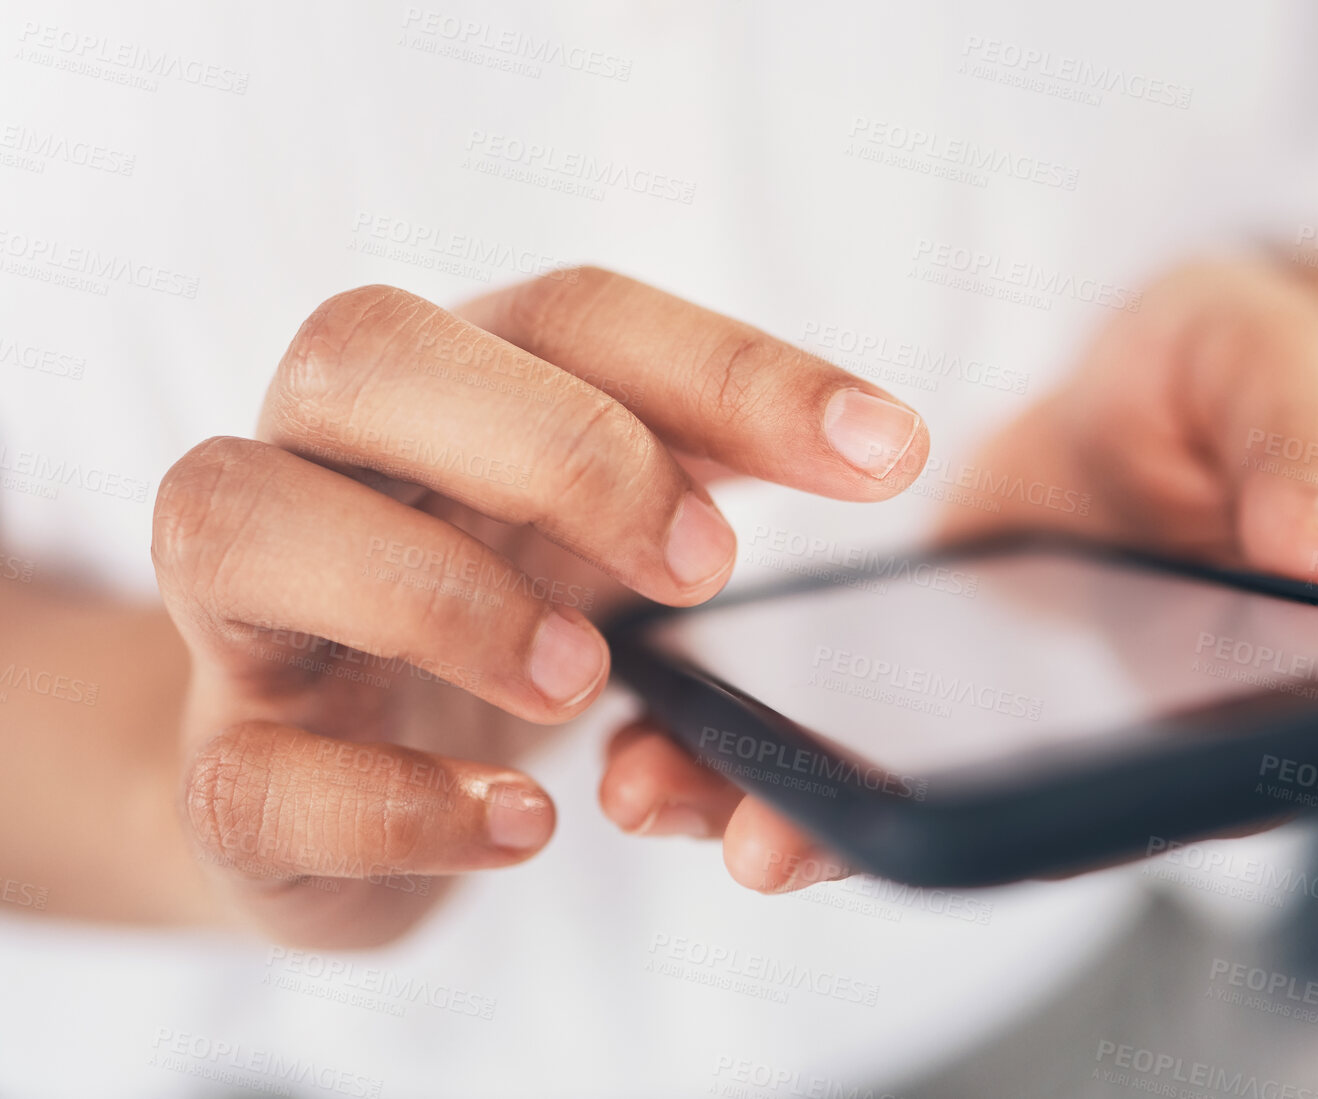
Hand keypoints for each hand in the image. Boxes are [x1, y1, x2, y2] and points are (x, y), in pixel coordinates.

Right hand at [153, 268, 929, 946]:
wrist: (324, 786)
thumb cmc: (490, 617)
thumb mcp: (602, 529)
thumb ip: (709, 475)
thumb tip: (883, 450)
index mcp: (450, 385)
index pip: (572, 314)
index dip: (731, 369)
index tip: (888, 453)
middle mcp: (322, 462)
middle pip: (365, 348)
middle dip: (554, 444)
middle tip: (706, 567)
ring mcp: (244, 615)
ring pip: (237, 519)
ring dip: (439, 596)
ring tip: (582, 678)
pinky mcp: (221, 772)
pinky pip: (245, 772)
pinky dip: (394, 800)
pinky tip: (519, 825)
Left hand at [600, 259, 1317, 892]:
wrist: (1165, 377)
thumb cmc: (1252, 376)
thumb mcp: (1293, 387)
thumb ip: (1313, 469)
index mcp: (1265, 699)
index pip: (1171, 792)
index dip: (1053, 822)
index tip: (926, 828)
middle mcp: (1136, 747)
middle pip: (1012, 826)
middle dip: (872, 840)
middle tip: (757, 844)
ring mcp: (1032, 730)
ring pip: (915, 796)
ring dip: (788, 804)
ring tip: (655, 792)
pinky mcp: (947, 692)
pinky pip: (859, 734)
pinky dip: (762, 738)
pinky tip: (656, 724)